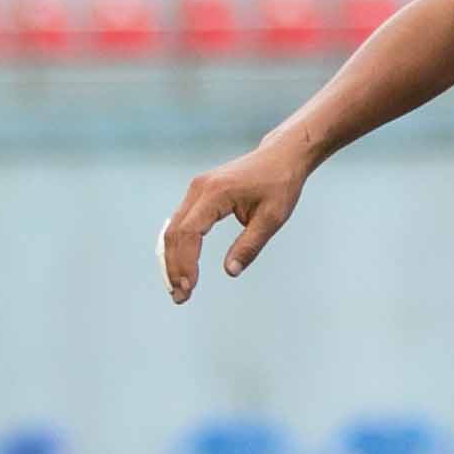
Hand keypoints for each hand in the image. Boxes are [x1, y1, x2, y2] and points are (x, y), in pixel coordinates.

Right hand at [161, 136, 312, 301]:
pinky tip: (181, 268)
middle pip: (174, 233)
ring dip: (172, 259)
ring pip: (172, 229)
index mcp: (215, 193)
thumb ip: (250, 245)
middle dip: (174, 267)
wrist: (280, 156)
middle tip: (180, 297)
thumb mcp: (272, 218)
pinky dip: (178, 247)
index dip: (186, 263)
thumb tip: (230, 271)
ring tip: (178, 288)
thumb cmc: (280, 185)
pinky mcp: (198, 194)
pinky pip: (180, 223)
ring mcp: (195, 190)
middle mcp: (198, 189)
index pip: (190, 233)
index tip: (190, 288)